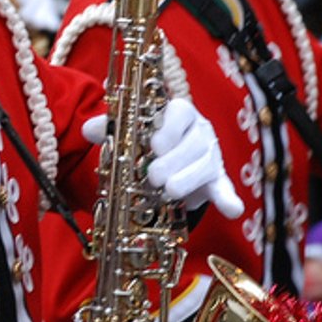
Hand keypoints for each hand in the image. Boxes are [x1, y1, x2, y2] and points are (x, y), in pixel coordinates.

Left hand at [86, 98, 243, 218]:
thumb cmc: (149, 143)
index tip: (154, 145)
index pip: (181, 111)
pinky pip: (225, 189)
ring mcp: (211, 157)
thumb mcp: (130, 133)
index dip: (169, 128)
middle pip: (194, 142)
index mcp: (180, 115)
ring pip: (206, 165)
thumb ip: (111, 129)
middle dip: (174, 161)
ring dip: (188, 179)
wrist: (171, 162)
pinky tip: (232, 210)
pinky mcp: (217, 181)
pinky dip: (229, 199)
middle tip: (153, 177)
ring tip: (169, 191)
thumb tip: (88, 129)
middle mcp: (200, 133)